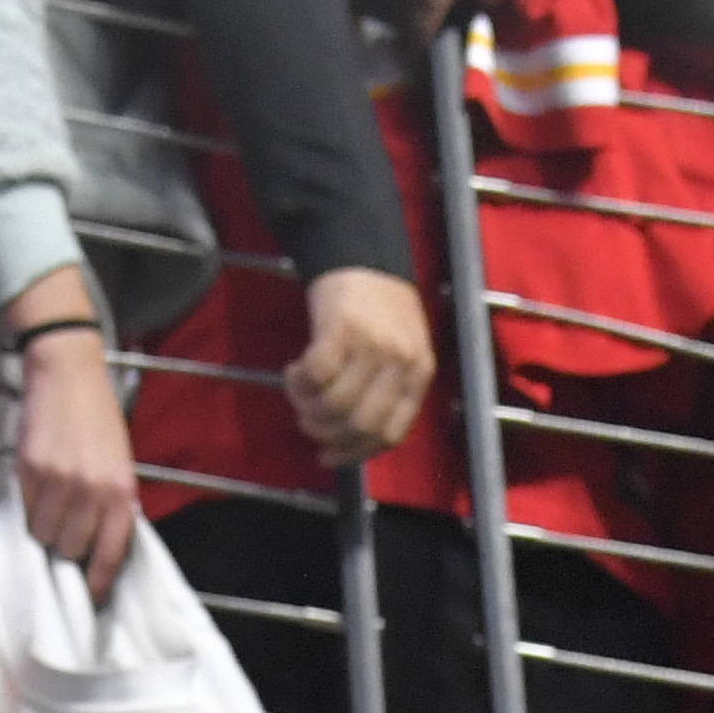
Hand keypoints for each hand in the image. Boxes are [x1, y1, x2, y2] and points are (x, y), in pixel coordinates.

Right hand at [11, 319, 140, 601]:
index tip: (91, 598)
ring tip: (50, 508)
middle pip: (71, 550)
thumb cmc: (99, 421)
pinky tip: (37, 490)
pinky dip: (29, 509)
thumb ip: (113, 506)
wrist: (69, 374)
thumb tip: (97, 552)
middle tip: (65, 534)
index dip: (97, 583)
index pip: (109, 555)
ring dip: (45, 530)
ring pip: (44, 535)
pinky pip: (25, 511)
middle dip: (67, 549)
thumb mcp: (121, 464)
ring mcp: (59, 482)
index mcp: (122, 492)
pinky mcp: (29, 471)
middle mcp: (92, 491)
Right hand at [289, 267, 436, 464]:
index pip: (390, 434)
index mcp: (419, 373)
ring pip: (333, 405)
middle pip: (359, 424)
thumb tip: (351, 440)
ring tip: (299, 394)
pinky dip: (298, 383)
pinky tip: (294, 372)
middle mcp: (400, 361)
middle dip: (326, 433)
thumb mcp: (401, 353)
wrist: (364, 257)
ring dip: (307, 407)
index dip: (354, 453)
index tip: (328, 455)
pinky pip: (315, 376)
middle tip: (307, 422)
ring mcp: (372, 345)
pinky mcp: (341, 329)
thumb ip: (387, 391)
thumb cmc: (380, 310)